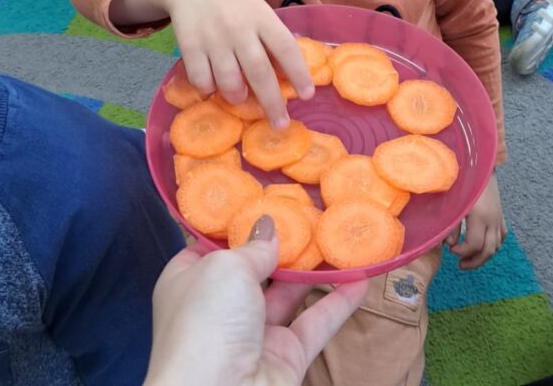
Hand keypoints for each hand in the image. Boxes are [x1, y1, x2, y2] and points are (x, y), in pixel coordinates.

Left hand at [144, 217, 367, 385]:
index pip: (213, 244)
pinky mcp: (285, 357)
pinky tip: (361, 277)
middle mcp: (220, 305)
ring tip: (342, 234)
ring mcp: (254, 333)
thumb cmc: (207, 322)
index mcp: (191, 279)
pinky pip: (315, 323)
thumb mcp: (226, 267)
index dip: (239, 221)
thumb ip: (254, 246)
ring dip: (315, 268)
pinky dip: (339, 302)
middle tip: (314, 210)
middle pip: (257, 266)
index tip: (266, 195)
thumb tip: (269, 226)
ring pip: (290, 292)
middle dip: (284, 240)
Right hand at [164, 0, 314, 127]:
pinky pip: (201, 79)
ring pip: (229, 81)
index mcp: (262, 17)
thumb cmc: (233, 0)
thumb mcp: (258, 9)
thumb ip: (271, 37)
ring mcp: (214, 38)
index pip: (286, 47)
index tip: (308, 95)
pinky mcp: (190, 45)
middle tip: (281, 125)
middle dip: (272, 103)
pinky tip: (212, 84)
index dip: (299, 73)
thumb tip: (290, 75)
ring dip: (237, 97)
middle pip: (260, 72)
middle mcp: (239, 28)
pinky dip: (208, 89)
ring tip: (240, 97)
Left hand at [445, 173, 505, 269]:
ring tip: (469, 258)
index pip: (474, 244)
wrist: (480, 164)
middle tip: (460, 264)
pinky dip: (494, 245)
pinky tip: (483, 246)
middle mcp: (492, 220)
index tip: (452, 250)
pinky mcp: (501, 215)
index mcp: (480, 216)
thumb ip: (451, 225)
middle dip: (474, 261)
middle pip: (488, 251)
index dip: (462, 252)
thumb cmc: (463, 181)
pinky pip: (502, 236)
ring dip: (483, 256)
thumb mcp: (454, 203)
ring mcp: (498, 218)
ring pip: (497, 246)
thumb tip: (449, 245)